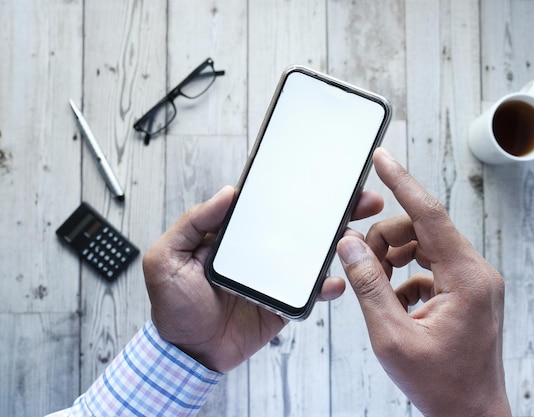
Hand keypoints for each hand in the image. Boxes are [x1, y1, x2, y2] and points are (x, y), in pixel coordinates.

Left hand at [143, 185, 382, 372]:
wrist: (187, 353)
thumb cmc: (172, 305)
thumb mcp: (167, 258)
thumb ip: (192, 223)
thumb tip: (226, 193)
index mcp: (234, 234)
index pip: (268, 205)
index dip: (294, 189)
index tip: (320, 175)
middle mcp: (259, 249)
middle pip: (301, 223)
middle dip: (333, 209)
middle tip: (361, 197)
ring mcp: (275, 275)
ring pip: (313, 253)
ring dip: (339, 241)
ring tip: (361, 232)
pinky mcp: (285, 302)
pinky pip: (310, 292)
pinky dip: (327, 287)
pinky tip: (337, 282)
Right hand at [337, 148, 510, 416]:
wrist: (470, 415)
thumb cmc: (440, 385)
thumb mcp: (392, 336)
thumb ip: (368, 285)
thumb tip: (348, 245)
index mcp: (466, 279)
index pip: (430, 215)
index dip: (403, 183)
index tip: (383, 158)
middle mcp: (476, 274)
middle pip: (422, 231)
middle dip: (386, 241)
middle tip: (361, 265)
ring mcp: (474, 283)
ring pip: (425, 247)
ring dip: (394, 259)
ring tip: (376, 286)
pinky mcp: (467, 293)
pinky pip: (430, 267)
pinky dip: (406, 277)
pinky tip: (395, 303)